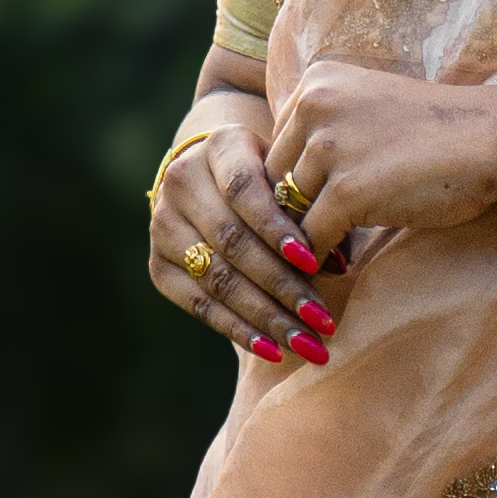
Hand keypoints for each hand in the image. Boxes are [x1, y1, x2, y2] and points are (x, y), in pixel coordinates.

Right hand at [147, 90, 324, 364]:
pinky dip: (238, 329)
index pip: (245, 190)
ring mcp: (163, 225)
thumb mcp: (288, 173)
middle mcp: (182, 183)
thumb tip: (338, 264)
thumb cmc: (269, 172)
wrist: (212, 168)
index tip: (315, 263)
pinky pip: (199, 305)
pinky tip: (272, 349)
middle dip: (282, 286)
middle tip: (323, 321)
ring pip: (217, 279)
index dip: (277, 229)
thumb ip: (309, 208)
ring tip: (308, 344)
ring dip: (266, 317)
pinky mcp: (158, 265)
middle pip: (232, 242)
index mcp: (219, 147)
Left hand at [260, 55, 496, 280]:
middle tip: (316, 243)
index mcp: (316, 80)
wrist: (495, 140)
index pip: (278, 143)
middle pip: (275, 177)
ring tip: (331, 258)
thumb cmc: (440, 132)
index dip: (295, 182)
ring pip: (289, 210)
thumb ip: (326, 131)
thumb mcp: (370, 110)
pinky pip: (310, 238)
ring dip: (307, 239)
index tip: (315, 209)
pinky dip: (321, 259)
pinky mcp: (345, 190)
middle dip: (294, 213)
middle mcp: (313, 105)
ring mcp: (328, 147)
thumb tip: (283, 189)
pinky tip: (343, 269)